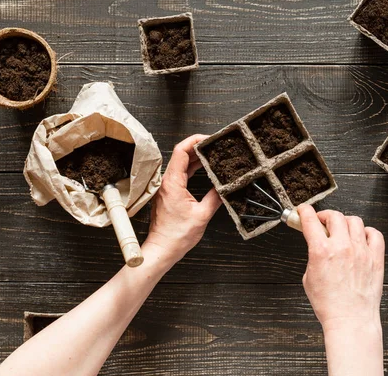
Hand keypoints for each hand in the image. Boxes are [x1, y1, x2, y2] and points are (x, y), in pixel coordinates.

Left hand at [147, 134, 221, 262]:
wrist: (162, 249)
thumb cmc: (177, 236)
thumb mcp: (202, 215)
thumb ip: (215, 197)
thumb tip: (225, 186)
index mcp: (173, 183)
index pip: (181, 151)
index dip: (195, 140)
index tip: (208, 138)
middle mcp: (167, 182)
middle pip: (180, 154)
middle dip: (198, 146)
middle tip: (214, 144)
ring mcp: (166, 187)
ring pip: (180, 164)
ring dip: (195, 157)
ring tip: (211, 153)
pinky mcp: (168, 194)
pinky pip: (180, 174)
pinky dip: (191, 168)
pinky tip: (202, 168)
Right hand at [298, 205, 384, 331]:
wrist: (350, 319)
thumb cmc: (329, 304)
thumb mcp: (309, 278)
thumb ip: (314, 257)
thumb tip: (318, 246)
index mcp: (322, 251)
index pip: (311, 221)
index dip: (305, 211)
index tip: (304, 210)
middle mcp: (342, 247)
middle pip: (335, 216)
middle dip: (326, 216)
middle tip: (323, 222)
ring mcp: (361, 251)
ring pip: (355, 221)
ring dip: (345, 222)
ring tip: (342, 231)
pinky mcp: (375, 258)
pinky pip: (374, 234)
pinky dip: (366, 232)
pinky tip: (361, 238)